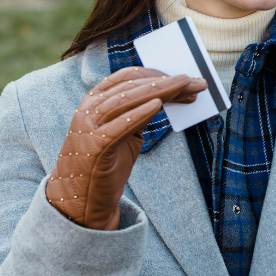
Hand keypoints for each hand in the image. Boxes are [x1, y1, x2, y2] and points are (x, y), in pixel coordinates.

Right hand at [46, 67, 206, 230]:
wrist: (80, 201)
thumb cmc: (104, 165)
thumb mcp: (124, 135)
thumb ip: (138, 116)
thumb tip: (166, 99)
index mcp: (95, 102)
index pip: (127, 78)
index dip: (157, 74)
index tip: (185, 79)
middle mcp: (90, 110)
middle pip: (131, 86)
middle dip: (165, 82)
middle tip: (195, 81)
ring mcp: (90, 127)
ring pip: (126, 100)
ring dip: (159, 91)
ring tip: (184, 86)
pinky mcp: (95, 148)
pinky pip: (118, 127)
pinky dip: (138, 114)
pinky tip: (157, 105)